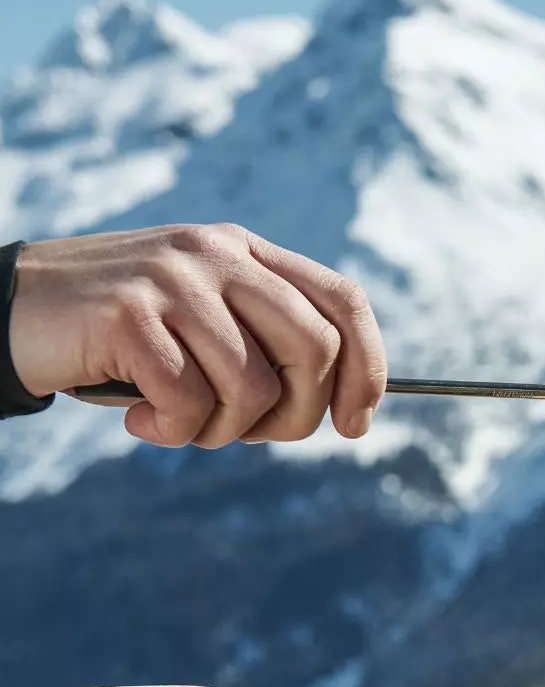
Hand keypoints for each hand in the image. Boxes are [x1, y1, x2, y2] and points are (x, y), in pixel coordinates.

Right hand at [8, 225, 386, 446]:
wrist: (14, 309)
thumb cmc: (120, 333)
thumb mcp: (200, 321)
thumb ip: (261, 343)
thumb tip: (340, 406)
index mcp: (245, 251)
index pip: (343, 301)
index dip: (366, 368)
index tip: (356, 422)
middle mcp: (216, 254)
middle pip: (314, 349)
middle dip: (297, 417)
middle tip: (246, 435)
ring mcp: (173, 281)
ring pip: (253, 388)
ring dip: (220, 432)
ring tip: (175, 422)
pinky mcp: (128, 317)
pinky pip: (189, 403)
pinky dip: (171, 431)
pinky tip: (139, 419)